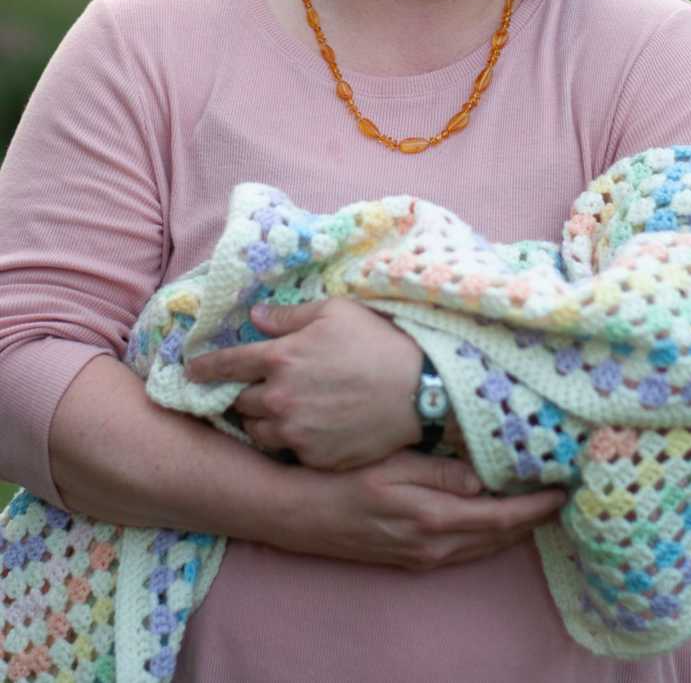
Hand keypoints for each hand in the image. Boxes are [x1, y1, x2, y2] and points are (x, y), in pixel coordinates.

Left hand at [185, 298, 423, 469]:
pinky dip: (292, 441)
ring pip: (260, 432)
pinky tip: (310, 429)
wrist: (419, 389)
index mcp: (280, 358)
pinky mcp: (314, 458)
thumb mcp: (334, 312)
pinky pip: (289, 453)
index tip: (191, 371)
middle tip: (256, 390)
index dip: (205, 367)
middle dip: (243, 396)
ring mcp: (296, 433)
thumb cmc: (377, 342)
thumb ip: (288, 316)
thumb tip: (255, 318)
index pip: (226, 365)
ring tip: (282, 412)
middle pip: (240, 403)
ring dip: (264, 421)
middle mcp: (279, 398)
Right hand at [283, 449, 568, 571]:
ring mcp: (422, 557)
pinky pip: (463, 549)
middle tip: (559, 495)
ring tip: (535, 504)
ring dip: (512, 529)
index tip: (562, 492)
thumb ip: (438, 472)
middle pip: (498, 537)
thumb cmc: (344, 480)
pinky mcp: (412, 559)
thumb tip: (480, 481)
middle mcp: (433, 546)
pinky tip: (493, 517)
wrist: (302, 515)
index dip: (534, 508)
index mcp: (432, 520)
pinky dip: (487, 534)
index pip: (499, 518)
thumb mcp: (392, 464)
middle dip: (531, 519)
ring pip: (482, 547)